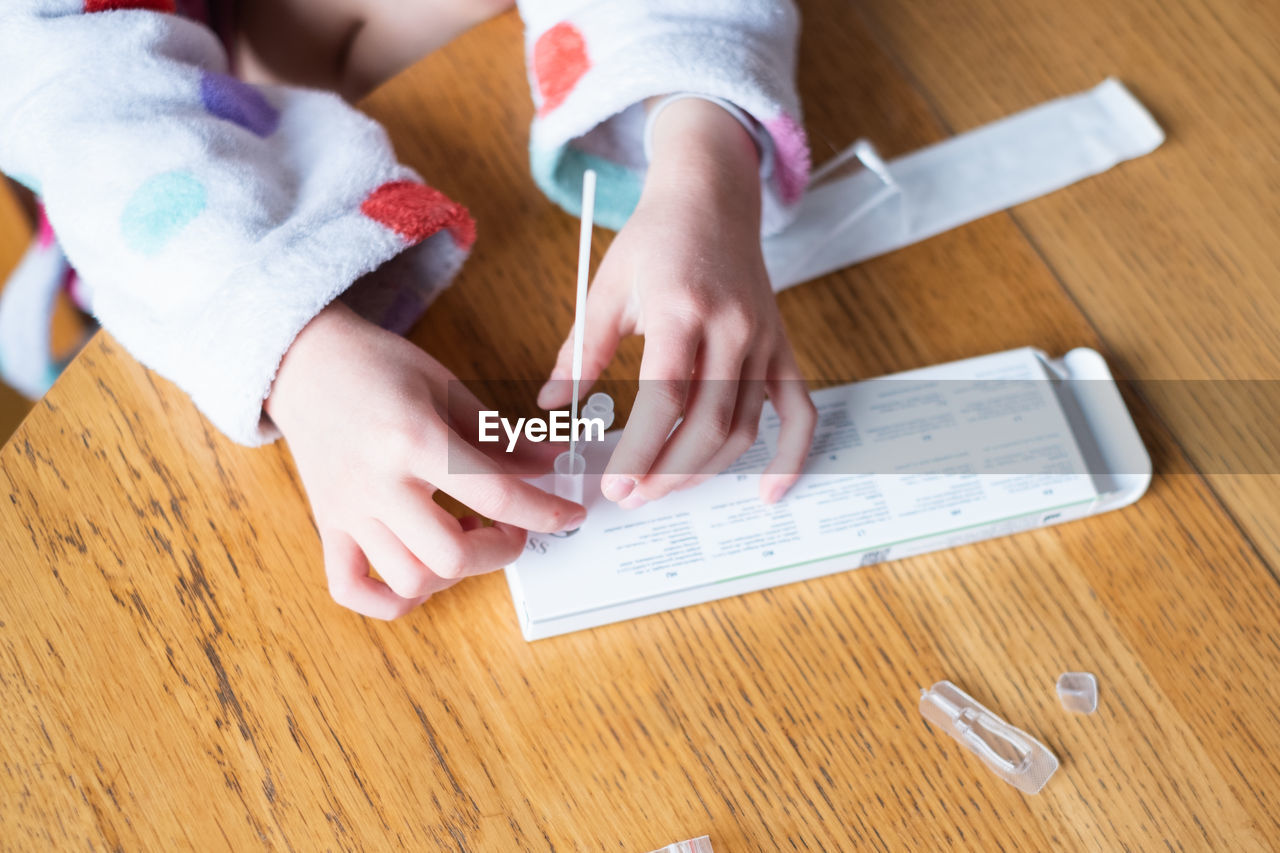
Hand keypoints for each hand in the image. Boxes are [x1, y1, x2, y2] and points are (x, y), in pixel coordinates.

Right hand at [267, 302, 584, 619]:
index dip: (545, 511)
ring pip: (410, 579)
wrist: (303, 362)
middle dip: (501, 551)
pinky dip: (391, 599)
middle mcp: (378, 484)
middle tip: (513, 527)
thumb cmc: (376, 366)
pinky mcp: (328, 525)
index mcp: (414, 440)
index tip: (569, 515)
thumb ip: (501, 434)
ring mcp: (348, 511)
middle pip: (453, 555)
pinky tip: (419, 574)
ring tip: (463, 535)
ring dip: (452, 573)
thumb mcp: (446, 386)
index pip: (496, 494)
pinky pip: (351, 589)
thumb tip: (552, 461)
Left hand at [537, 98, 816, 507]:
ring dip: (705, 472)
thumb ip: (581, 350)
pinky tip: (769, 492)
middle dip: (667, 473)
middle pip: (708, 424)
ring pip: (744, 427)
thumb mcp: (606, 287)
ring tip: (664, 491)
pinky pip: (798, 410)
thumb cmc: (654, 240)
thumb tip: (551, 404)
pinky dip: (790, 456)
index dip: (640, 451)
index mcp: (681, 308)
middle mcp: (732, 327)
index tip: (614, 484)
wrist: (711, 198)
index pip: (666, 398)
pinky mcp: (781, 347)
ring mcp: (764, 340)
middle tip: (630, 497)